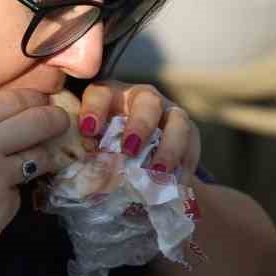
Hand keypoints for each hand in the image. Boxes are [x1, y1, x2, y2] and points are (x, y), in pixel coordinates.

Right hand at [0, 89, 69, 275]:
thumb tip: (15, 119)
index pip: (13, 99)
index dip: (36, 100)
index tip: (44, 104)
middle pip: (38, 121)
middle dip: (56, 120)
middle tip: (60, 124)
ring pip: (40, 157)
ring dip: (41, 158)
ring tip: (25, 164)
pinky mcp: (5, 207)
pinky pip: (20, 193)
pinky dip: (11, 196)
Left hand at [73, 81, 201, 176]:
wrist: (137, 166)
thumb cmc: (106, 153)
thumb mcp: (93, 151)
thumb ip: (89, 157)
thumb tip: (84, 175)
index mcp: (110, 98)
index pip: (100, 94)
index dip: (95, 109)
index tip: (89, 130)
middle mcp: (141, 99)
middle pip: (147, 101)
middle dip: (140, 125)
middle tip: (130, 150)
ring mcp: (168, 113)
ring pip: (176, 121)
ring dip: (168, 147)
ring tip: (158, 172)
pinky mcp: (188, 131)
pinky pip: (191, 144)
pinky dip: (184, 164)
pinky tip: (176, 182)